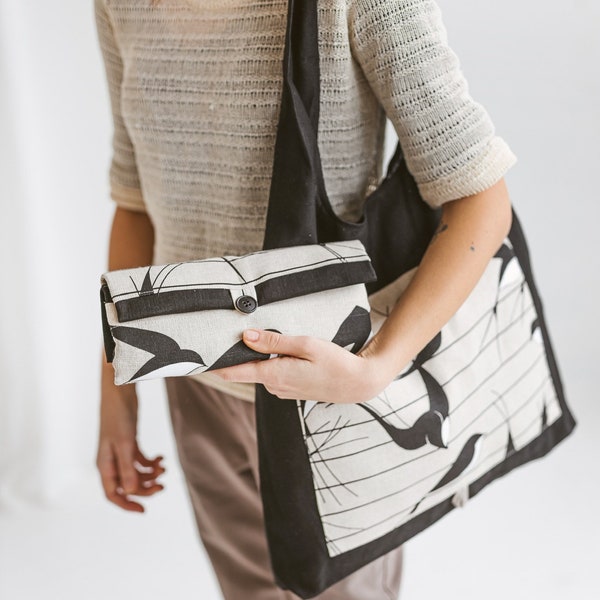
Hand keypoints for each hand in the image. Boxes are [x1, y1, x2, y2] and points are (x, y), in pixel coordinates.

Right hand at [96, 360, 165, 511]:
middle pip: (127, 484)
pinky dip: (151, 462)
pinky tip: (162, 458)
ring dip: (150, 474)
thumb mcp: (125, 444)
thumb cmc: (118, 416)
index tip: (144, 510)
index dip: (126, 504)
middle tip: (163, 485)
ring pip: (136, 473)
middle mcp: (111, 461)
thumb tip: (130, 492)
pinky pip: (140, 460)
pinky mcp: (129, 442)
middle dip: (145, 487)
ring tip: (163, 468)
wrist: (120, 392)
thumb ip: (127, 468)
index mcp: (105, 465)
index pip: (113, 493)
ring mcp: (120, 452)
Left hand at [210, 329, 395, 403]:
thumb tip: (246, 337)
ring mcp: (282, 390)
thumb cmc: (335, 362)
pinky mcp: (290, 390)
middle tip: (237, 332)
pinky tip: (286, 353)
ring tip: (268, 338)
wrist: (358, 383)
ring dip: (261, 357)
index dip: (215, 366)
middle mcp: (274, 386)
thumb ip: (274, 342)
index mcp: (274, 375)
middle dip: (242, 353)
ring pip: (261, 370)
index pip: (234, 372)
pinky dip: (273, 363)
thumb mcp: (304, 345)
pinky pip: (273, 374)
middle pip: (247, 368)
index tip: (196, 362)